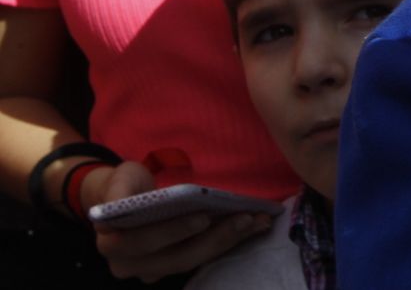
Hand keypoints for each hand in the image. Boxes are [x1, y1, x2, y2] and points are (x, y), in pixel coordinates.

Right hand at [86, 162, 270, 281]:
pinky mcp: (173, 265)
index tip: (203, 217)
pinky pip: (202, 256)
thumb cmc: (125, 186)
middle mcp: (130, 264)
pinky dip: (227, 241)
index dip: (173, 232)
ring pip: (193, 260)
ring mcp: (152, 269)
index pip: (143, 242)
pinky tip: (253, 227)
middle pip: (176, 258)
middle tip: (246, 219)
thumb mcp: (119, 179)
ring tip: (258, 222)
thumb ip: (119, 191)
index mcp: (113, 243)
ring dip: (228, 242)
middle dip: (214, 239)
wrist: (123, 199)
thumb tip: (121, 202)